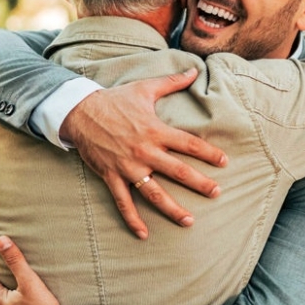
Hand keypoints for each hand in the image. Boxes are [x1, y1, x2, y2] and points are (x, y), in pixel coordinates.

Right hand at [59, 68, 226, 238]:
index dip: (208, 153)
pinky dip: (133, 219)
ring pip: (154, 193)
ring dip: (172, 208)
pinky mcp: (112, 176)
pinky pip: (124, 202)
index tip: (224, 162)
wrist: (80, 111)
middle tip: (217, 193)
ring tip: (189, 221)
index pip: (189, 144)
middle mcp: (145, 151)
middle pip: (178, 171)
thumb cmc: (115, 100)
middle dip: (200, 184)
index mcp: (155, 130)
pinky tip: (143, 234)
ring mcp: (128, 166)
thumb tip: (194, 70)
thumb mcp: (144, 88)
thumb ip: (172, 82)